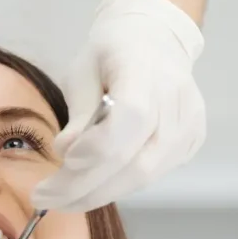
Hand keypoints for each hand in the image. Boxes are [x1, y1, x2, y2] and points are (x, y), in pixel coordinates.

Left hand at [31, 0, 206, 212]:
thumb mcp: (81, 72)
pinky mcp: (191, 140)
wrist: (153, 40)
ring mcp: (189, 123)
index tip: (61, 163)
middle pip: (134, 161)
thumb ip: (78, 113)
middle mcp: (177, 100)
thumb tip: (66, 153)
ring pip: (144, 176)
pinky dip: (118, 184)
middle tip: (46, 198)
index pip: (129, 119)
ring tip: (62, 196)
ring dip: (98, 193)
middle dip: (84, 188)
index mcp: (146, 70)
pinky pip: (152, 174)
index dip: (95, 149)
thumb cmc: (109, 55)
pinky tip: (92, 183)